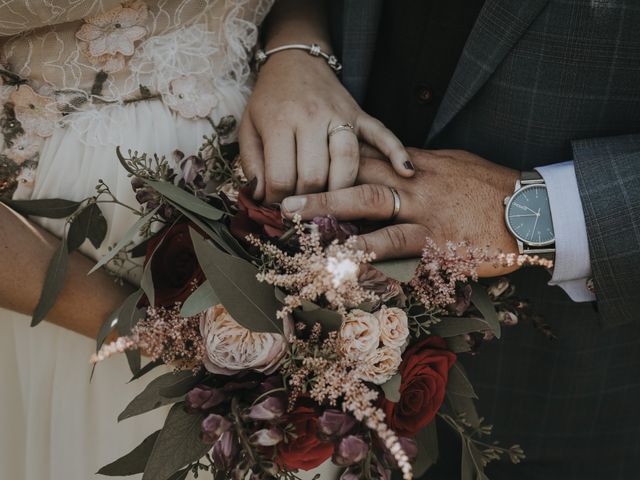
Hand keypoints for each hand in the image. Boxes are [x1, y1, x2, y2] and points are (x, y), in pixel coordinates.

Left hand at [239, 50, 413, 203]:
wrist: (295, 61)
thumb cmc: (269, 100)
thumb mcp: (249, 128)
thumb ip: (252, 164)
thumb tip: (261, 197)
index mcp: (280, 122)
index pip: (281, 176)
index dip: (278, 200)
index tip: (278, 207)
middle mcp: (312, 117)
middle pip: (315, 175)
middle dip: (308, 201)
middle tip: (305, 210)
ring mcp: (340, 115)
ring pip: (347, 161)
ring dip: (342, 190)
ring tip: (337, 207)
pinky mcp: (360, 114)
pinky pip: (382, 134)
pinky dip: (395, 153)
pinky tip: (405, 171)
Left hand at [281, 148, 520, 276]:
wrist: (533, 210)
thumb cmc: (491, 187)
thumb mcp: (452, 164)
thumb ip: (417, 165)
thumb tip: (389, 163)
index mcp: (418, 167)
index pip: (368, 159)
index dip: (333, 164)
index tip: (303, 169)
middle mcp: (417, 188)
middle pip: (363, 182)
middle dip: (323, 189)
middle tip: (288, 199)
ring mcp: (428, 218)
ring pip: (376, 215)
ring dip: (337, 221)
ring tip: (304, 229)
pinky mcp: (440, 247)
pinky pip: (402, 254)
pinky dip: (374, 262)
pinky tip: (349, 270)